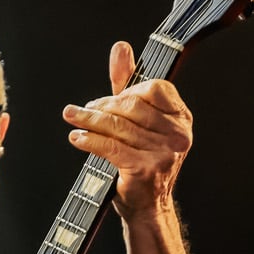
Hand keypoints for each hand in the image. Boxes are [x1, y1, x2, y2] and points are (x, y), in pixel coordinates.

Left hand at [62, 41, 191, 213]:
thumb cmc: (142, 161)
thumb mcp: (139, 121)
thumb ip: (129, 84)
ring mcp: (164, 152)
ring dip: (89, 121)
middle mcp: (178, 133)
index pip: (155, 88)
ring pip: (118, 127)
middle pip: (132, 107)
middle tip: (80, 111)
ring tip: (72, 118)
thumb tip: (120, 48)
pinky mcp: (145, 168)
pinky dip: (90, 141)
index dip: (126, 91)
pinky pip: (111, 147)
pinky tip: (77, 138)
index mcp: (182, 117)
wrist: (147, 205)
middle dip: (102, 107)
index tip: (105, 100)